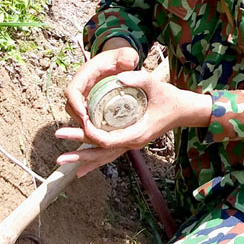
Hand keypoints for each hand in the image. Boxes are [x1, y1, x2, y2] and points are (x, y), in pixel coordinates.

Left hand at [55, 70, 211, 174]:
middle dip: (79, 150)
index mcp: (136, 134)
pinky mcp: (130, 141)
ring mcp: (131, 144)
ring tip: (62, 162)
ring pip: (103, 156)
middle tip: (59, 143)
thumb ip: (139, 79)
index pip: (107, 140)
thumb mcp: (156, 86)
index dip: (91, 133)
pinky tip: (82, 167)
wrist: (184, 110)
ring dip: (83, 158)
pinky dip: (94, 160)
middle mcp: (131, 143)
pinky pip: (109, 154)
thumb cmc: (170, 98)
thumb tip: (119, 75)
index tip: (80, 123)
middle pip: (101, 152)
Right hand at [63, 42, 139, 124]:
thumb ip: (128, 56)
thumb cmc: (122, 57)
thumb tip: (126, 63)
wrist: (120, 59)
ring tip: (96, 132)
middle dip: (79, 118)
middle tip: (92, 130)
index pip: (72, 90)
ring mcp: (84, 93)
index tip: (84, 116)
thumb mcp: (127, 55)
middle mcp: (81, 84)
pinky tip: (101, 130)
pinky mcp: (88, 100)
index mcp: (85, 73)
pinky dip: (89, 122)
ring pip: (75, 111)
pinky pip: (84, 114)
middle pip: (71, 105)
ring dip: (83, 122)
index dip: (75, 104)